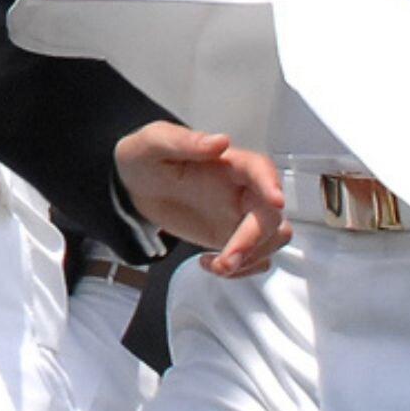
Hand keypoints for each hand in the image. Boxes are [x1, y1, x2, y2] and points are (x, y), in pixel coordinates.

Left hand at [114, 122, 287, 276]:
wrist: (133, 187)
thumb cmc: (145, 159)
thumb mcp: (154, 143)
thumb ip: (183, 141)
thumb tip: (219, 142)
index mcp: (227, 162)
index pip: (259, 168)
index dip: (271, 183)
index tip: (276, 201)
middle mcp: (241, 189)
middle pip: (270, 214)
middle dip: (254, 241)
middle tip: (226, 259)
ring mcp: (239, 215)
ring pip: (273, 238)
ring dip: (251, 258)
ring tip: (217, 265)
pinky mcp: (232, 237)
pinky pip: (256, 257)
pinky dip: (241, 269)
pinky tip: (210, 263)